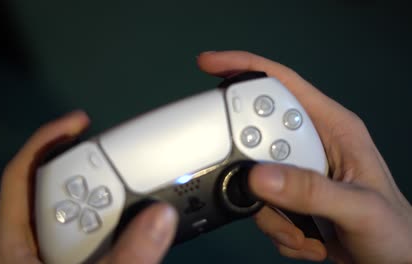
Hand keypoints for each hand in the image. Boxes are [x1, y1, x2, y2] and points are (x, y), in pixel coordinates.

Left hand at [0, 110, 177, 263]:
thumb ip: (127, 258)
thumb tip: (162, 216)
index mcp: (14, 241)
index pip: (21, 174)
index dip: (47, 140)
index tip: (80, 122)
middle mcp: (26, 244)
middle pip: (51, 190)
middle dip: (84, 172)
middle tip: (118, 163)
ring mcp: (46, 258)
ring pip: (72, 217)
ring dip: (100, 202)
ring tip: (129, 195)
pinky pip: (86, 238)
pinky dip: (107, 227)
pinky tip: (127, 229)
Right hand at [197, 51, 411, 262]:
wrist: (394, 262)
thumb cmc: (393, 231)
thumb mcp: (358, 207)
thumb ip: (310, 190)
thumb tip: (258, 175)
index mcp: (332, 128)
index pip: (281, 85)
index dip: (245, 69)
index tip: (209, 66)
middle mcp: (310, 145)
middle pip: (257, 135)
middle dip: (251, 166)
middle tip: (261, 190)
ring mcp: (296, 172)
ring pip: (253, 176)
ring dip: (270, 211)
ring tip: (302, 228)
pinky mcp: (287, 197)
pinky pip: (259, 204)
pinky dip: (275, 226)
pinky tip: (306, 236)